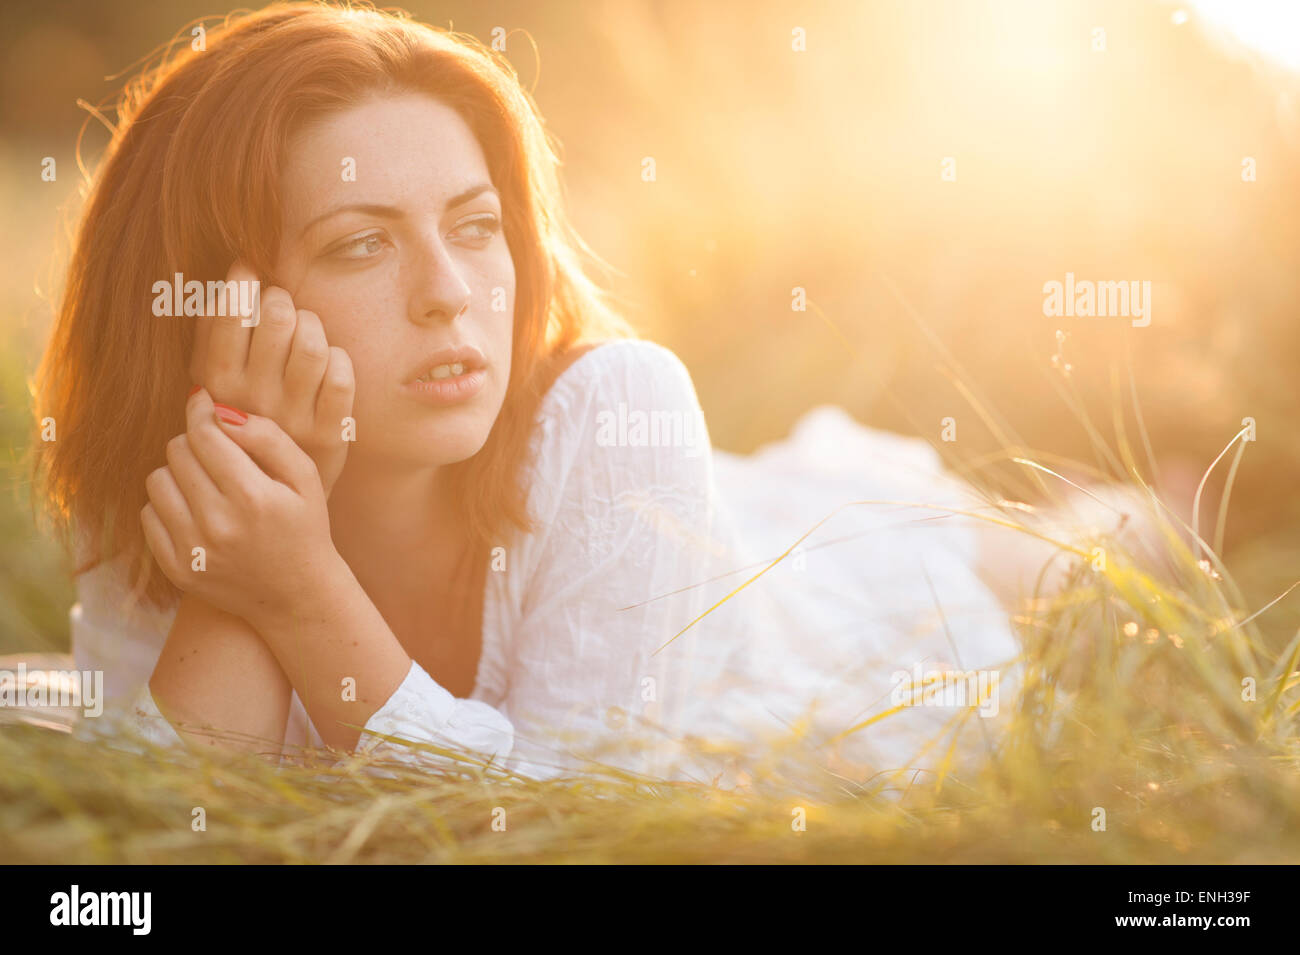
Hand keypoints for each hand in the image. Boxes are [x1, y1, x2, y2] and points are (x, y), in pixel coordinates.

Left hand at [141, 387, 346, 627]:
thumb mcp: (305, 478)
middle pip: (177, 451)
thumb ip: (268, 437)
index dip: (202, 411)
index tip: (205, 404)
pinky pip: (149, 514)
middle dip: (194, 442)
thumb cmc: (305, 527)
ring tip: (206, 483)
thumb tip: (220, 411)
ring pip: (157, 480)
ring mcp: (193, 550)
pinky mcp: (176, 568)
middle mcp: (218, 524)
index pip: (203, 434)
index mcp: (253, 497)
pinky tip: (196, 511)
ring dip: (178, 473)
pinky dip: (168, 505)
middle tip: (217, 453)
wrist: (298, 596)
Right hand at [189, 261, 353, 495]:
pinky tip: (326, 363)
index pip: (229, 312)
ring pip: (313, 343)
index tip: (248, 276)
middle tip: (280, 306)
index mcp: (215, 384)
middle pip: (277, 318)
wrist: (269, 497)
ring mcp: (294, 417)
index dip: (243, 284)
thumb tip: (236, 273)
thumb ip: (213, 332)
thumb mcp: (210, 383)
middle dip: (282, 300)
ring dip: (312, 324)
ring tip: (303, 329)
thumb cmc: (239, 423)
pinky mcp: (331, 432)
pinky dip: (338, 359)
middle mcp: (254, 400)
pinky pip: (342, 375)